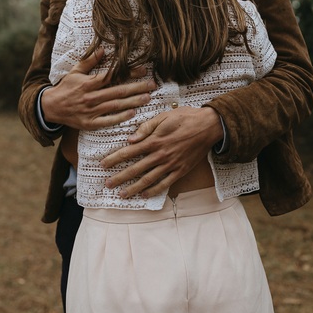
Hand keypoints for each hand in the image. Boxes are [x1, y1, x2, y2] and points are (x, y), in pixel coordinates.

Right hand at [41, 48, 154, 130]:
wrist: (51, 107)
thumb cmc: (65, 87)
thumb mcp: (75, 72)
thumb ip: (89, 61)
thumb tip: (103, 50)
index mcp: (88, 83)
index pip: (112, 76)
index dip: (128, 73)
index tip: (143, 70)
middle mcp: (91, 97)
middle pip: (118, 91)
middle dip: (137, 88)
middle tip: (152, 85)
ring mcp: (91, 111)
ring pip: (116, 105)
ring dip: (133, 102)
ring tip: (147, 98)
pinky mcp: (90, 123)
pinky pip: (108, 121)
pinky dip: (120, 117)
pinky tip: (132, 113)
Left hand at [102, 106, 223, 197]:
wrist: (209, 126)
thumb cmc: (184, 118)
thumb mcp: (163, 117)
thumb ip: (145, 128)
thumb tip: (130, 140)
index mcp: (154, 141)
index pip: (128, 152)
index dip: (114, 159)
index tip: (102, 164)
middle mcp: (160, 155)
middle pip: (135, 169)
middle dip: (119, 177)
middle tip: (107, 184)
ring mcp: (171, 164)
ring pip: (148, 180)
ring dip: (133, 188)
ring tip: (122, 194)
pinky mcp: (180, 170)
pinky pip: (165, 184)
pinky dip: (154, 191)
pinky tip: (144, 195)